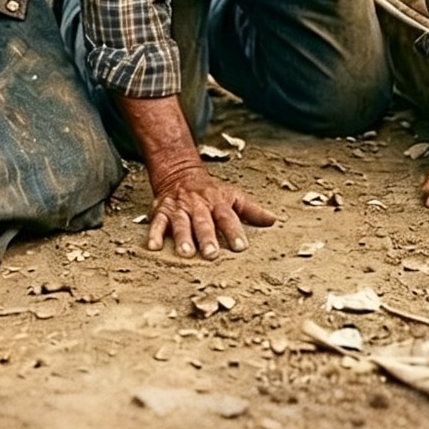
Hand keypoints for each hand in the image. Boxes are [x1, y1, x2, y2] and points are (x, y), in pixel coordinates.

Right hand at [146, 162, 275, 259]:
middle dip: (207, 238)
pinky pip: (157, 223)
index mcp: (217, 203)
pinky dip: (154, 234)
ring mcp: (179, 209)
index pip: (228, 217)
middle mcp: (198, 206)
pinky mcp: (162, 212)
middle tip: (212, 255)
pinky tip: (154, 247)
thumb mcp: (233, 196)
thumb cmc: (211, 192)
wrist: (180, 174)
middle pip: (204, 222)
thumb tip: (274, 220)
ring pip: (181, 224)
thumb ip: (252, 211)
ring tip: (186, 253)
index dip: (235, 232)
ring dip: (183, 238)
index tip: (241, 247)